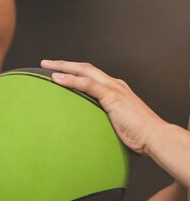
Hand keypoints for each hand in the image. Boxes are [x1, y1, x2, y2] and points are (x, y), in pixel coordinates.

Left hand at [41, 60, 167, 153]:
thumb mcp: (114, 123)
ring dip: (63, 67)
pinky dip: (71, 80)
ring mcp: (114, 88)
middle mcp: (114, 84)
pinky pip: (87, 84)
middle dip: (64, 64)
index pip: (90, 75)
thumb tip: (85, 126)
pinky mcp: (113, 96)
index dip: (73, 72)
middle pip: (84, 68)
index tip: (57, 72)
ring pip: (84, 71)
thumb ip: (101, 119)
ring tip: (46, 67)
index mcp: (114, 89)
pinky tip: (57, 79)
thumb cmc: (136, 134)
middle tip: (45, 63)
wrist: (154, 137)